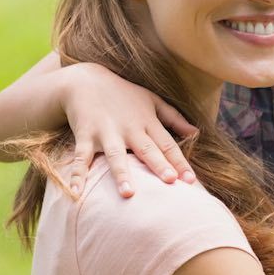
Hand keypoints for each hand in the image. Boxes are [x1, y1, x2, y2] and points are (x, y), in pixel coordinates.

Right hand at [62, 63, 197, 197]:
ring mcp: (105, 132)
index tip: (190, 180)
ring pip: (114, 155)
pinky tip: (77, 194)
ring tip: (129, 194)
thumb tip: (196, 133)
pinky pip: (80, 158)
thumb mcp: (151, 100)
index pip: (167, 144)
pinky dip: (77, 175)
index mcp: (146, 121)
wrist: (84, 80)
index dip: (179, 162)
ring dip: (121, 174)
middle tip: (171, 182)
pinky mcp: (84, 136)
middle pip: (146, 149)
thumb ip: (174, 118)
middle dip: (158, 165)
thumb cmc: (123, 93)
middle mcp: (128, 128)